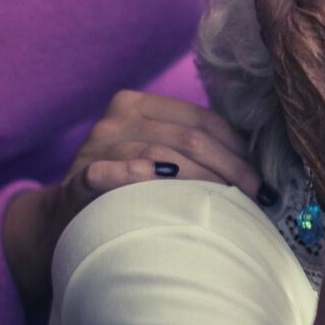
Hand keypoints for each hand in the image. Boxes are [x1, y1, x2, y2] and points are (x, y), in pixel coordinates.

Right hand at [4, 92, 260, 299]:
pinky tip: (162, 182)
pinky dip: (135, 175)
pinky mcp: (78, 180)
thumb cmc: (123, 189)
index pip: (201, 119)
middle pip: (189, 137)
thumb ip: (189, 148)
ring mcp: (94, 148)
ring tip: (230, 203)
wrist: (62, 218)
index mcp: (137, 105)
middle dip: (231, 167)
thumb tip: (255, 160)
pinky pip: (108, 173)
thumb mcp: (152, 156)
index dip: (237, 147)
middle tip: (257, 195)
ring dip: (202, 180)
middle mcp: (115, 120)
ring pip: (161, 154)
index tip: (261, 176)